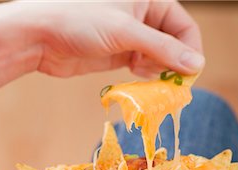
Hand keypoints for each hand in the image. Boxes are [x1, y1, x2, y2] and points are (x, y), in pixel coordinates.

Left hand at [19, 0, 204, 77]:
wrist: (41, 37)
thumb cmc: (80, 21)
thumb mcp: (125, 32)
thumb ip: (162, 48)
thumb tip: (196, 65)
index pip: (183, 25)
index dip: (189, 50)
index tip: (188, 75)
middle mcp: (143, 15)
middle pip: (173, 43)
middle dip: (173, 65)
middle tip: (171, 87)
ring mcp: (131, 35)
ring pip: (158, 57)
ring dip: (159, 73)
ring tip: (151, 83)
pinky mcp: (120, 53)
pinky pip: (143, 66)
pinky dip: (145, 77)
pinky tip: (139, 81)